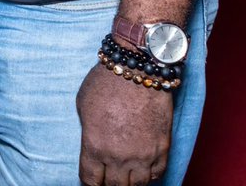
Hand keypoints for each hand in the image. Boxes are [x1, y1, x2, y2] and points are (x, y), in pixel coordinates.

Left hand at [76, 64, 172, 185]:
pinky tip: (143, 169)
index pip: (90, 180)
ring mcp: (143, 155)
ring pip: (137, 185)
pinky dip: (149, 175)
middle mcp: (118, 156)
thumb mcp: (83, 106)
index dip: (89, 183)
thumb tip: (92, 145)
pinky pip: (157, 174)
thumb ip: (88, 131)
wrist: (139, 70)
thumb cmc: (106, 82)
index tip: (91, 180)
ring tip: (125, 176)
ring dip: (130, 182)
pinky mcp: (162, 149)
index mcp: (94, 146)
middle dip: (109, 184)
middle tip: (107, 178)